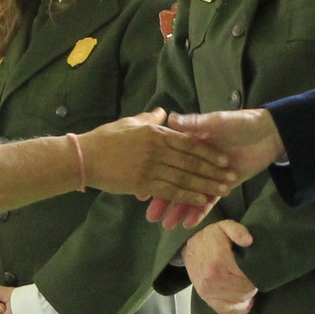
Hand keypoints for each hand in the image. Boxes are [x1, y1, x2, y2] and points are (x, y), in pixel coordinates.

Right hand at [77, 110, 239, 208]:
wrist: (83, 156)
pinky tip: (202, 201)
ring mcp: (150, 167)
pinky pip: (170, 190)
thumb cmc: (105, 138)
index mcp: (156, 133)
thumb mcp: (130, 122)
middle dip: (214, 170)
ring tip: (224, 190)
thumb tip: (165, 112)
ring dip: (206, 185)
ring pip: (185, 177)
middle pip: (192, 161)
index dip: (208, 151)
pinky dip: (187, 196)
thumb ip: (150, 119)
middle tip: (231, 177)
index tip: (224, 158)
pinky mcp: (143, 183)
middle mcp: (156, 149)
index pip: (189, 142)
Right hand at [148, 109, 284, 226]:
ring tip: (166, 226)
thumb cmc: (242, 123)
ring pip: (191, 195)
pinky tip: (188, 224)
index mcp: (192, 144)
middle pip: (177, 182)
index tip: (142, 191)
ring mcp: (210, 175)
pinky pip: (209, 201)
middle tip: (151, 217)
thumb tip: (170, 117)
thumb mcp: (218, 121)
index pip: (170, 162)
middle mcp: (197, 162)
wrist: (269, 134)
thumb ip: (196, 123)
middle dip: (164, 200)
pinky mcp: (223, 185)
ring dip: (179, 210)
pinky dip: (200, 212)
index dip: (155, 175)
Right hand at [184, 220, 257, 313]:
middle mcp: (213, 278)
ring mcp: (208, 290)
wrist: (188, 246)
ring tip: (249, 284)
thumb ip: (238, 231)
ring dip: (247, 294)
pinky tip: (246, 303)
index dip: (258, 274)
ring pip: (238, 300)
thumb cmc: (210, 236)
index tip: (261, 269)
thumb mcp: (224, 226)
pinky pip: (226, 310)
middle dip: (254, 284)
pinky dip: (238, 309)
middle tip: (257, 276)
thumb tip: (249, 241)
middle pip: (245, 290)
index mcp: (220, 260)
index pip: (248, 276)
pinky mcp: (205, 297)